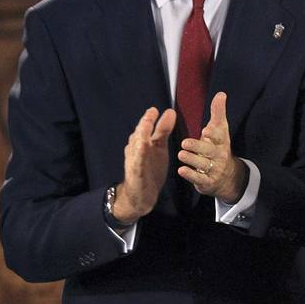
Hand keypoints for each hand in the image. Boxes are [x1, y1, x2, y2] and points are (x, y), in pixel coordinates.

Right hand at [112, 107, 175, 222]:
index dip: (149, 118)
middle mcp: (135, 150)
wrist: (141, 194)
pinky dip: (139, 156)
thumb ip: (163, 130)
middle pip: (139, 134)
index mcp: (142, 142)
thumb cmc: (150, 168)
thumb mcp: (159, 147)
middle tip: (151, 112)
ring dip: (140, 136)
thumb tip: (170, 111)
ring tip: (146, 125)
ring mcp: (134, 161)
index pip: (145, 128)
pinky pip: (137, 163)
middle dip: (144, 124)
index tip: (155, 109)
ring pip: (136, 146)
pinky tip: (143, 148)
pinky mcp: (136, 173)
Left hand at [178, 92, 247, 203]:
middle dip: (198, 147)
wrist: (228, 177)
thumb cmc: (219, 148)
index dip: (213, 134)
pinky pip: (198, 179)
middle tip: (184, 143)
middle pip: (209, 151)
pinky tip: (181, 170)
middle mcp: (218, 155)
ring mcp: (213, 170)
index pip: (219, 136)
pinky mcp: (207, 182)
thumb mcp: (221, 131)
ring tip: (181, 155)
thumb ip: (218, 113)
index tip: (206, 130)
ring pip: (202, 165)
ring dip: (191, 160)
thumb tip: (221, 94)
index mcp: (221, 142)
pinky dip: (190, 175)